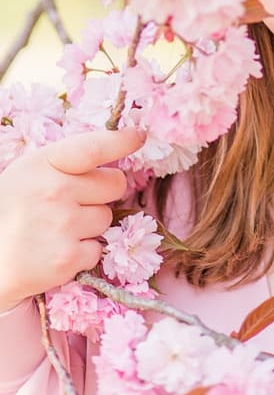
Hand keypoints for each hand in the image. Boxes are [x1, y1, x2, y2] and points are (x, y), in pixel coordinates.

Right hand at [0, 128, 143, 312]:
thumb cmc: (7, 213)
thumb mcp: (27, 176)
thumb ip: (66, 164)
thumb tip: (117, 150)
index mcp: (43, 165)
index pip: (93, 147)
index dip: (120, 141)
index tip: (138, 136)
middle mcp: (55, 190)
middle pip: (115, 184)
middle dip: (101, 194)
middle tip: (72, 204)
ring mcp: (63, 224)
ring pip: (107, 218)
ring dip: (89, 226)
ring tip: (54, 231)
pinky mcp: (67, 258)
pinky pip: (97, 249)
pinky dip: (81, 254)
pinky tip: (54, 252)